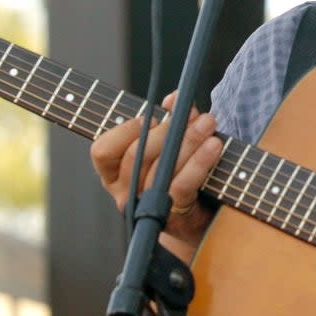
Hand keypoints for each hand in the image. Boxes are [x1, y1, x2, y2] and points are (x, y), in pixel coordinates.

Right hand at [89, 92, 222, 252]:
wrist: (201, 211)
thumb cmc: (179, 167)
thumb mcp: (172, 139)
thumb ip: (171, 116)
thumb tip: (174, 99)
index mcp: (113, 172)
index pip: (102, 151)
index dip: (125, 130)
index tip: (152, 117)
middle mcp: (124, 192)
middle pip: (135, 156)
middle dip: (165, 130)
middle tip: (190, 114)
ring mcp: (147, 206)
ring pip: (160, 170)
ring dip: (188, 141)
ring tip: (208, 123)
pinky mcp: (173, 216)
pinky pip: (182, 186)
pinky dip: (199, 162)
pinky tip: (214, 146)